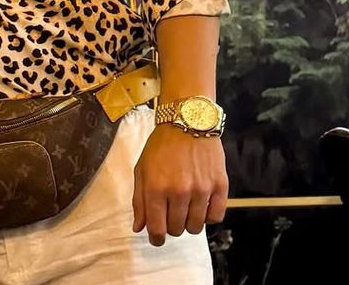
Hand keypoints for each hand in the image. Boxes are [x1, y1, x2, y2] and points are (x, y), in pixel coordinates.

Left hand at [133, 125, 227, 245]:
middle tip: (170, 213)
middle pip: (176, 229)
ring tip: (185, 207)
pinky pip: (215, 218)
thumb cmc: (161, 146)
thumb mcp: (142, 168)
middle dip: (171, 226)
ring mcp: (201, 190)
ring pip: (196, 227)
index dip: (155, 238)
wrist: (187, 122)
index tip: (156, 238)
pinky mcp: (219, 187)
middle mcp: (178, 191)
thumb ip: (139, 199)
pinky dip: (207, 216)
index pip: (157, 228)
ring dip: (189, 222)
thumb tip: (139, 228)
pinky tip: (200, 204)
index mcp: (155, 187)